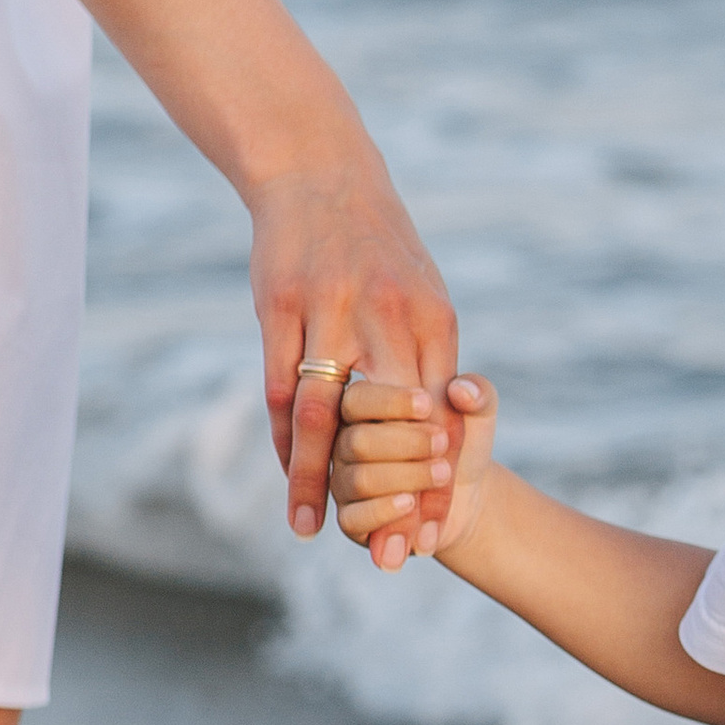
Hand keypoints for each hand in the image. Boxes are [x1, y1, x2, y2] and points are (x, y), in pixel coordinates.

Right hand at [252, 166, 457, 547]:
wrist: (320, 173)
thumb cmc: (380, 247)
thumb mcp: (424, 297)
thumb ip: (434, 362)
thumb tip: (444, 428)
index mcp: (434, 321)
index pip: (440, 418)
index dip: (435, 479)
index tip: (431, 533)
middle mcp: (387, 317)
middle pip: (390, 426)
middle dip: (388, 494)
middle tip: (384, 552)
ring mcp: (330, 310)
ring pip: (324, 413)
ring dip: (317, 479)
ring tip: (313, 529)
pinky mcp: (280, 306)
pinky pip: (281, 386)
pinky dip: (285, 436)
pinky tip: (288, 472)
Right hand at [331, 372, 496, 569]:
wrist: (463, 498)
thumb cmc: (458, 448)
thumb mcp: (478, 418)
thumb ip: (478, 395)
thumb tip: (462, 390)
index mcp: (363, 411)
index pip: (357, 399)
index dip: (390, 402)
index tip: (427, 404)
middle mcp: (345, 445)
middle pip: (357, 441)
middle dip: (405, 443)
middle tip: (443, 443)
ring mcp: (344, 483)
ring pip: (359, 480)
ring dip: (406, 477)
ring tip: (443, 474)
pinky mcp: (351, 520)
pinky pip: (354, 519)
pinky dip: (385, 512)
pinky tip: (411, 503)